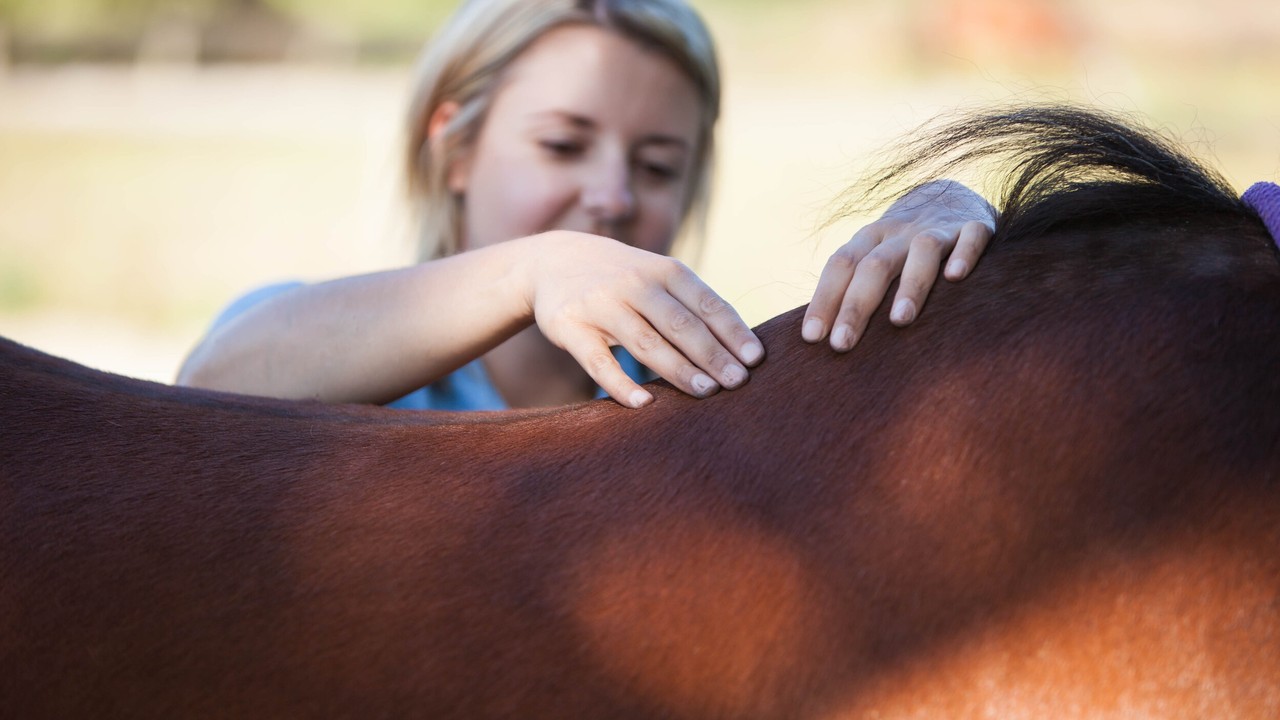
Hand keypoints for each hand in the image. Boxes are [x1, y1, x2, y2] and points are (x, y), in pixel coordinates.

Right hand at [524, 231, 764, 407]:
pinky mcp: (571, 327)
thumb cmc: (621, 277)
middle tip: (739, 383)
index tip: (756, 360)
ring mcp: (602, 305)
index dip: (733, 332)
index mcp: (665, 271)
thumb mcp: (656, 275)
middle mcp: (635, 283)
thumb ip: (691, 305)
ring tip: (707, 392)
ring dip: (678, 369)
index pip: (707, 303)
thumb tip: (741, 350)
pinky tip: (643, 403)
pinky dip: (621, 384)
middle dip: (712, 355)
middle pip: (681, 324)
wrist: (551, 261)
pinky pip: (598, 362)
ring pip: (646, 342)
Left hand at [803, 179, 993, 350]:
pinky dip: (964, 254)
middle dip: (855, 306)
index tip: (812, 338)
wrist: (952, 193)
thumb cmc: (905, 245)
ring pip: (922, 250)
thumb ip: (855, 288)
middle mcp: (900, 232)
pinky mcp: (976, 225)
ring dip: (910, 285)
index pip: (840, 266)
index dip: (824, 299)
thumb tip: (822, 338)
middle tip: (842, 344)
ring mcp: (939, 227)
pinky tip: (956, 278)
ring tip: (899, 321)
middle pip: (874, 265)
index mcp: (870, 239)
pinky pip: (971, 236)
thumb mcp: (876, 256)